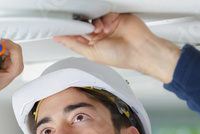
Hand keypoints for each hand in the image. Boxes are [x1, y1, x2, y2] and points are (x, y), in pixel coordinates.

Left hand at [54, 13, 180, 82]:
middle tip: (84, 28)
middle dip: (83, 25)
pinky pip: (105, 12)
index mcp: (93, 45)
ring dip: (96, 23)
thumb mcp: (93, 54)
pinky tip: (109, 26)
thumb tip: (60, 39)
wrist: (140, 50)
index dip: (70, 32)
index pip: (77, 36)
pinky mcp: (116, 16)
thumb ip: (75, 45)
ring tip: (101, 31)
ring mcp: (108, 25)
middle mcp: (100, 35)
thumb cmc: (121, 56)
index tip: (62, 28)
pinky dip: (105, 18)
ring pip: (94, 17)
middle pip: (84, 24)